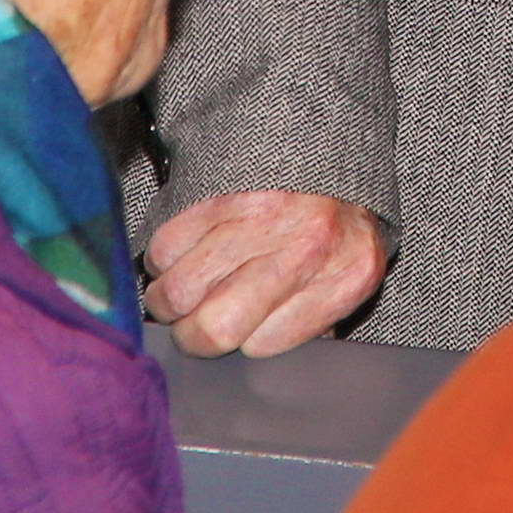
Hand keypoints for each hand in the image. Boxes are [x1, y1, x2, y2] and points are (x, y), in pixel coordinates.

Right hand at [145, 188, 388, 357]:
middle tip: (200, 322)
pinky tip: (189, 253)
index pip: (263, 347)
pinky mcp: (220, 193)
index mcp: (344, 278)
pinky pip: (163, 248)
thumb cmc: (336, 226)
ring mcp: (260, 217)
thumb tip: (268, 363)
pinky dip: (165, 259)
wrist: (333, 149)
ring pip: (178, 292)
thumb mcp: (349, 275)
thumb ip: (315, 321)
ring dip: (171, 300)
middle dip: (194, 336)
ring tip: (191, 289)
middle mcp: (304, 247)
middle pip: (214, 330)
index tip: (245, 328)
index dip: (245, 341)